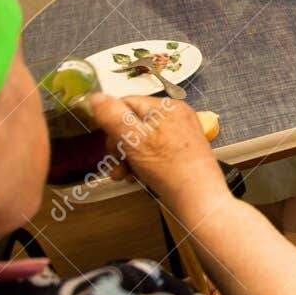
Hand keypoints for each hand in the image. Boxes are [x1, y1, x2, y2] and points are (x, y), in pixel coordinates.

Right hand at [86, 92, 226, 215]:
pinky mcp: (183, 150)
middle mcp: (175, 116)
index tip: (108, 143)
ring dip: (128, 157)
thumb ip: (113, 117)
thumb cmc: (170, 168)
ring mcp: (181, 133)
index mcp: (165, 107)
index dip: (112, 123)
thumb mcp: (133, 140)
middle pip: (133, 123)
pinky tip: (136, 177)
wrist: (198, 198)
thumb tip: (97, 96)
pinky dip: (143, 162)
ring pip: (142, 139)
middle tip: (117, 162)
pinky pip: (155, 150)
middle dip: (120, 145)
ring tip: (123, 174)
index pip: (126, 103)